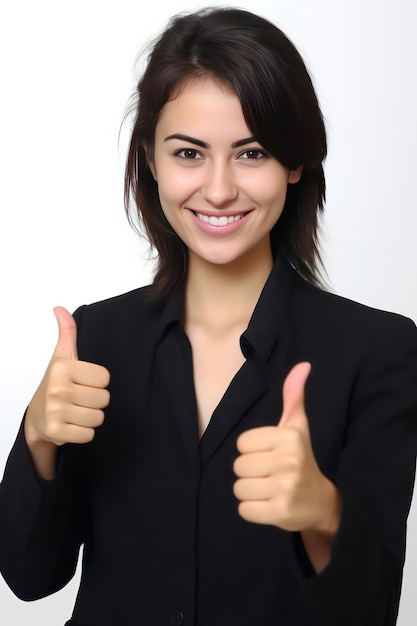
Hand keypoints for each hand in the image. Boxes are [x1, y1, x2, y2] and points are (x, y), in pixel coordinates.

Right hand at [25, 307, 109, 448]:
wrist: (36, 417)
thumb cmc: (55, 384)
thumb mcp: (62, 357)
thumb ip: (67, 333)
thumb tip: (60, 309)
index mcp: (63, 368)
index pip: (105, 378)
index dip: (97, 383)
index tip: (82, 383)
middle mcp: (58, 388)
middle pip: (104, 399)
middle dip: (95, 401)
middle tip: (79, 399)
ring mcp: (55, 411)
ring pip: (98, 417)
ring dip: (90, 417)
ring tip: (76, 411)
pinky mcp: (56, 431)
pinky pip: (89, 434)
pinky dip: (84, 432)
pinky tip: (72, 424)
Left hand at [233, 362, 338, 533]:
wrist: (322, 502)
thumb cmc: (301, 459)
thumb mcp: (298, 427)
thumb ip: (294, 396)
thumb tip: (303, 365)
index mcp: (289, 437)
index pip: (242, 444)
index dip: (252, 451)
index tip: (269, 456)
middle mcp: (289, 460)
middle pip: (238, 466)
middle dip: (249, 473)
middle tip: (269, 475)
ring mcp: (285, 488)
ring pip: (239, 488)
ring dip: (250, 492)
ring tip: (269, 490)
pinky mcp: (280, 512)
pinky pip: (244, 509)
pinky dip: (252, 510)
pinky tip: (269, 505)